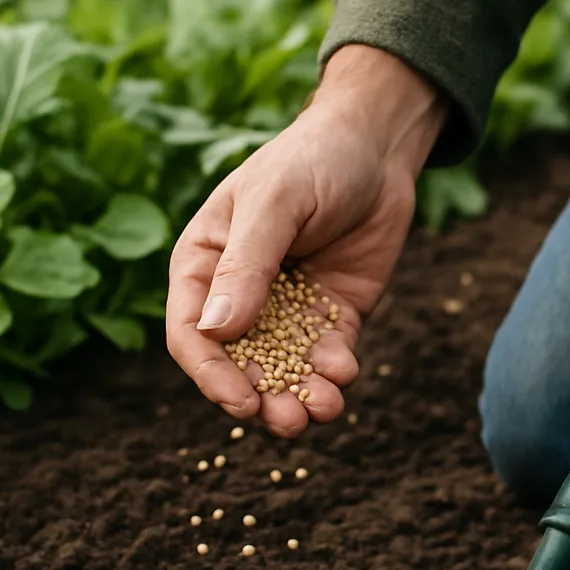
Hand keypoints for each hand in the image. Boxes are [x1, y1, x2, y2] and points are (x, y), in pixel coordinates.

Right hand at [166, 46, 446, 436]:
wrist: (377, 148)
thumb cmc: (312, 161)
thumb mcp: (274, 204)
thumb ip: (247, 265)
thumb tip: (216, 330)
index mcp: (204, 265)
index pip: (192, 334)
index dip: (211, 374)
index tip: (241, 402)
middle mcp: (240, 295)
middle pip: (240, 364)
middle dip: (263, 398)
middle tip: (290, 421)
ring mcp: (287, 309)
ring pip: (285, 369)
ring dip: (301, 396)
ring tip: (325, 409)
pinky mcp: (331, 316)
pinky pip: (326, 356)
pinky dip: (334, 371)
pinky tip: (346, 370)